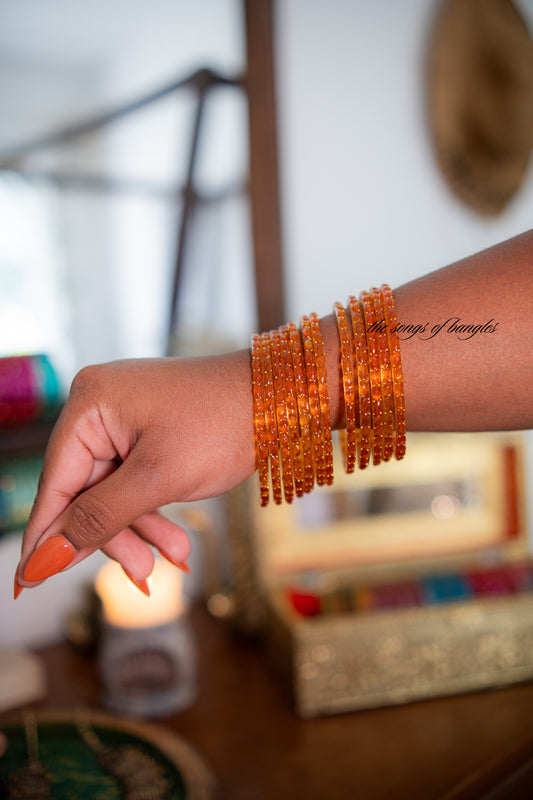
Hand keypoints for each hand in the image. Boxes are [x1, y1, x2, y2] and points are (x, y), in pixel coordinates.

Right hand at [16, 351, 254, 591]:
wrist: (282, 398)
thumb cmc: (223, 425)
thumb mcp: (158, 479)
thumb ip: (99, 519)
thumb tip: (45, 557)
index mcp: (90, 404)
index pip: (54, 483)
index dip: (46, 536)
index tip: (27, 583)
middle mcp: (100, 407)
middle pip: (84, 491)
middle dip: (114, 535)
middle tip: (142, 572)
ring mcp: (125, 419)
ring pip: (113, 491)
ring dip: (140, 528)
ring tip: (176, 554)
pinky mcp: (148, 431)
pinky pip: (135, 479)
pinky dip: (153, 510)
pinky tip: (174, 541)